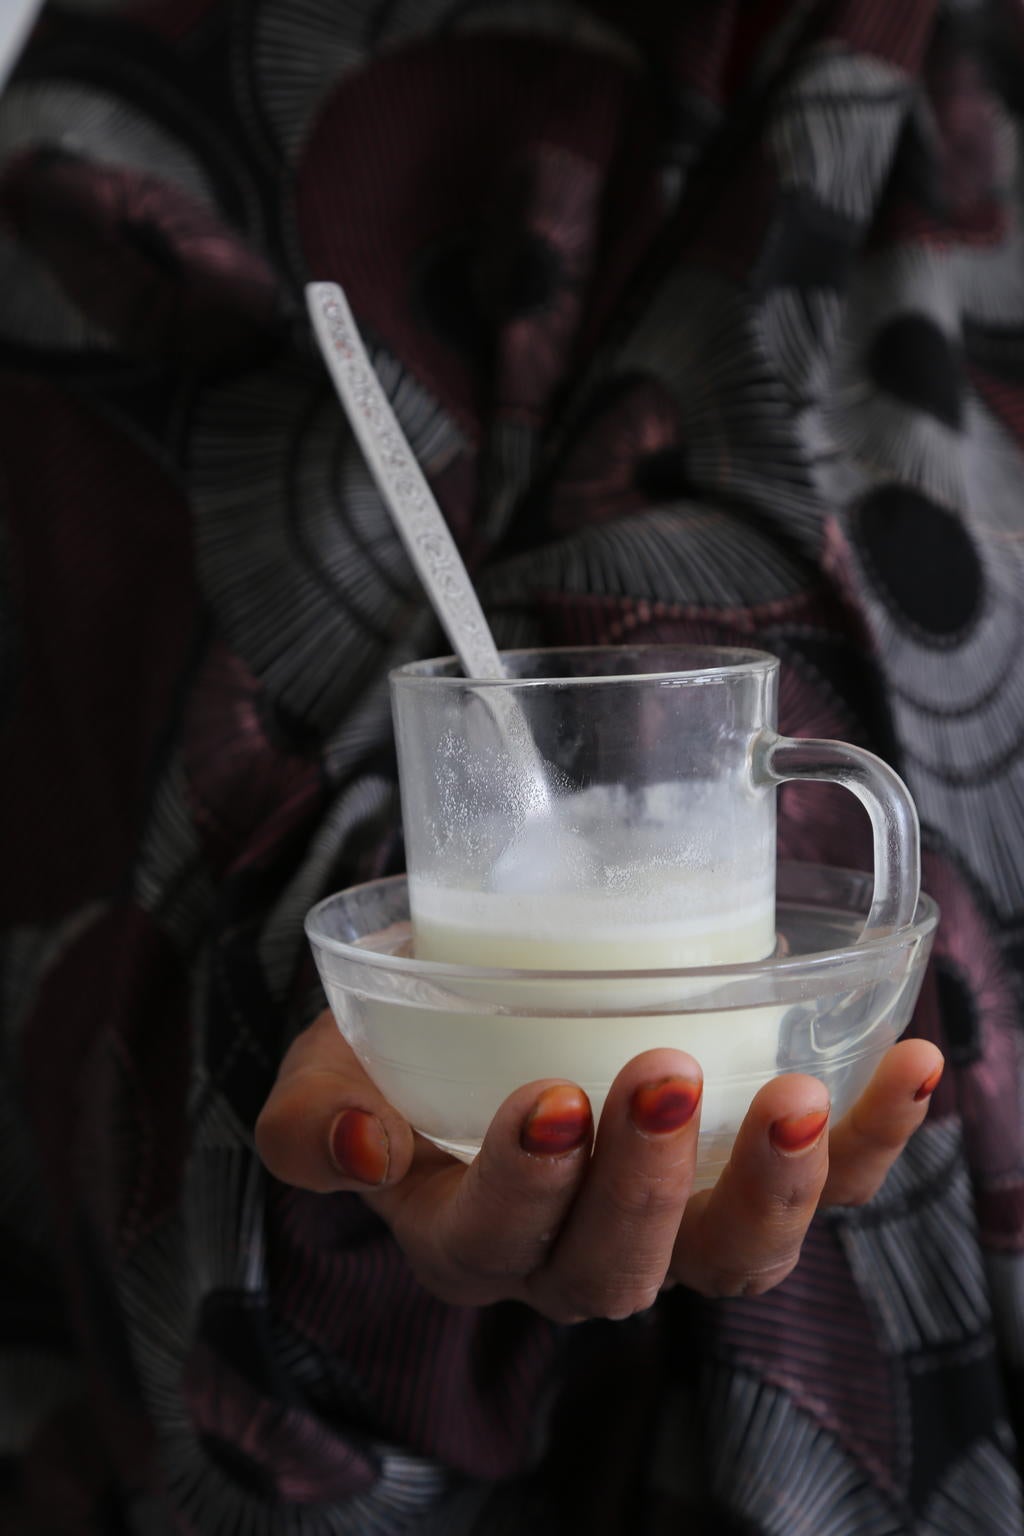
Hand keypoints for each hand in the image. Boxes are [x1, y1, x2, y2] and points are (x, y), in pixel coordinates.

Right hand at [255, 1011, 943, 1319]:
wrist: (482, 1008)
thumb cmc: (399, 1046)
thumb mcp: (327, 1072)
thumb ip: (315, 1119)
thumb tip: (361, 1146)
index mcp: (469, 1237)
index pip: (493, 1245)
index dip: (524, 1189)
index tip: (548, 1096)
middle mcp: (576, 1257)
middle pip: (620, 1267)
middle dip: (647, 1182)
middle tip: (664, 1075)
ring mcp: (677, 1226)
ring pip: (737, 1259)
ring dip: (778, 1186)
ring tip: (800, 1095)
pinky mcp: (752, 1177)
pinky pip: (829, 1190)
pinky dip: (876, 1138)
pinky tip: (908, 1063)